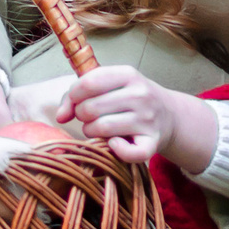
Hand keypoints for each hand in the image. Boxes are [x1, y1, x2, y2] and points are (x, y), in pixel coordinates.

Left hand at [56, 66, 215, 170]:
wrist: (169, 115)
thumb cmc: (131, 99)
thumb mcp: (111, 86)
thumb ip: (79, 93)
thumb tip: (60, 116)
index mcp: (128, 74)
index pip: (88, 82)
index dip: (73, 95)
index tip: (76, 103)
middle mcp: (140, 95)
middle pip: (90, 108)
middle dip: (82, 116)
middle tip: (89, 118)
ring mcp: (148, 120)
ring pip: (101, 128)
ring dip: (91, 132)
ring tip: (97, 129)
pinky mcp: (152, 143)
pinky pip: (128, 153)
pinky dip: (116, 150)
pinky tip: (115, 144)